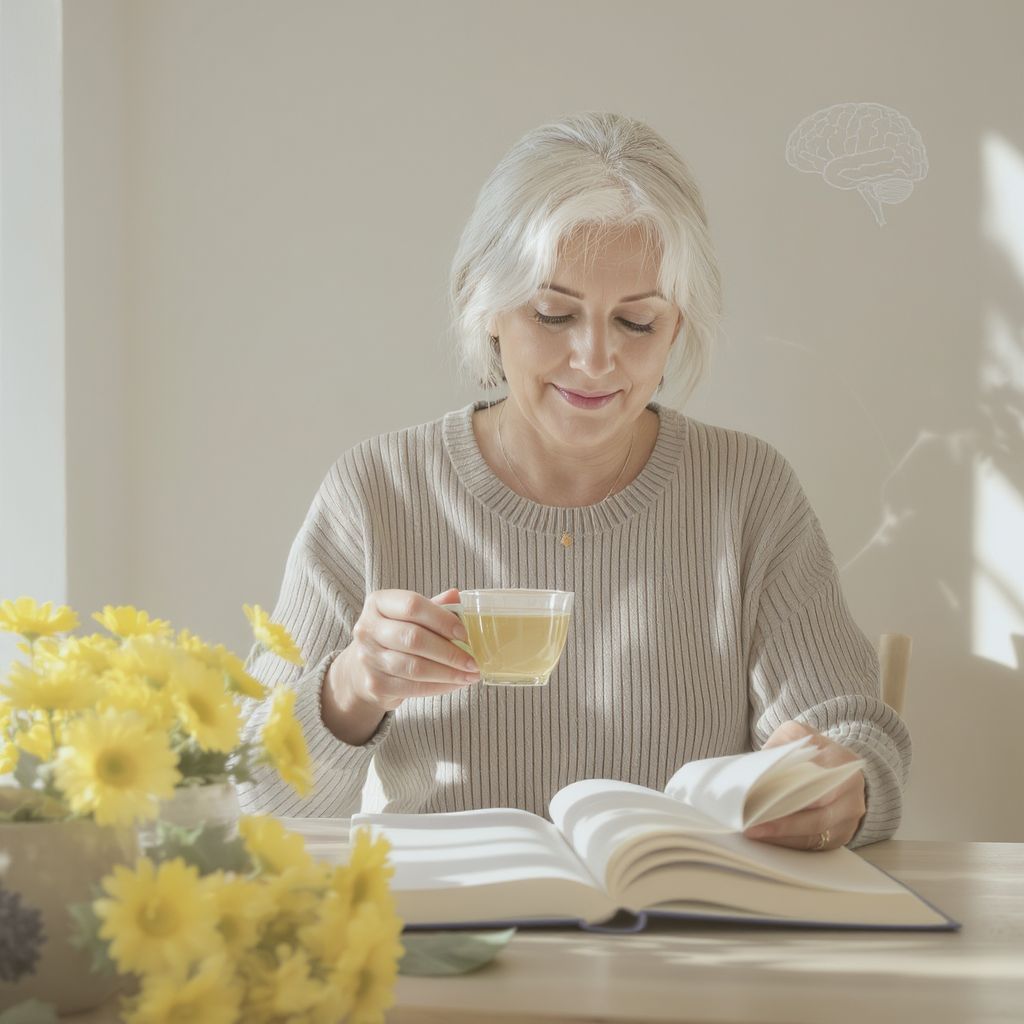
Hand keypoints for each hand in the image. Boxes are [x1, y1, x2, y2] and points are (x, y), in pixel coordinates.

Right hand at [334, 588, 480, 714]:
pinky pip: (413, 687)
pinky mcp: (375, 685)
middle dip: (449, 652)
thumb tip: (458, 596)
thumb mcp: (409, 615)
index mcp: (378, 603)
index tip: (464, 633)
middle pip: (414, 638)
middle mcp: (367, 629)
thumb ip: (433, 606)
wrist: (363, 669)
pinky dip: (439, 687)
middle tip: (473, 661)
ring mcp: (368, 658)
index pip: (412, 605)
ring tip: (470, 675)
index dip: (442, 619)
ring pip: (415, 667)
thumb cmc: (395, 635)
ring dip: (448, 673)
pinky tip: (455, 684)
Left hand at [742, 721, 865, 851]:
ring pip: (815, 832)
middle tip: (750, 823)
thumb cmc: (811, 750)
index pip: (815, 781)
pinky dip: (789, 842)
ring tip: (753, 832)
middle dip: (782, 821)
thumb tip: (757, 766)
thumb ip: (780, 744)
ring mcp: (849, 816)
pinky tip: (768, 838)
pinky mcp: (841, 834)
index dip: (787, 791)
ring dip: (782, 835)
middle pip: (816, 812)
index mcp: (841, 761)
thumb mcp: (797, 734)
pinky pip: (814, 844)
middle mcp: (851, 791)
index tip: (758, 797)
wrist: (838, 766)